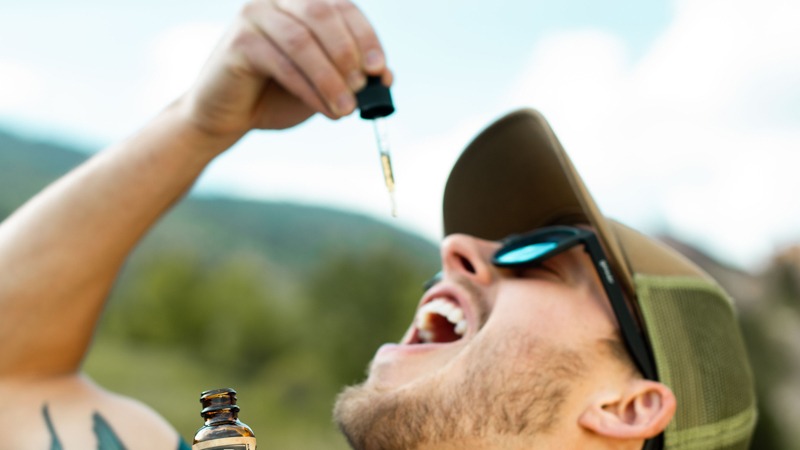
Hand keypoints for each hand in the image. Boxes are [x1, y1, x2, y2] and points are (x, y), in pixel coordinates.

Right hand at [178, 0, 391, 142]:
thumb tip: (386, 76)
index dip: (366, 37)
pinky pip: (282, 63)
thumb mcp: (324, 84)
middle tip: (362, 88)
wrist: (229, 115)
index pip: (342, 7)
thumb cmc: (278, 95)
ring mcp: (254, 16)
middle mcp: (277, 0)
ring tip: (346, 108)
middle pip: (322, 15)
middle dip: (348, 54)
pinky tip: (325, 110)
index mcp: (301, 2)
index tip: (379, 69)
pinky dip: (309, 90)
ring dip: (330, 78)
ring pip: (302, 41)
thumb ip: (352, 75)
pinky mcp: (238, 42)